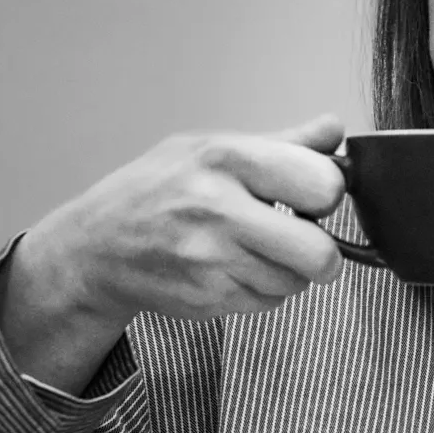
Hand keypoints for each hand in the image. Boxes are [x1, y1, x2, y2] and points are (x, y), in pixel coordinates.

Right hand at [0, 115, 349, 391]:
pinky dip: (262, 291)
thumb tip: (334, 130)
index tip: (313, 197)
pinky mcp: (209, 298)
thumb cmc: (158, 189)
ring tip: (253, 251)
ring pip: (295, 282)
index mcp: (225, 157)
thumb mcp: (210, 147)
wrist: (99, 245)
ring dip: (287, 272)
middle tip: (307, 244)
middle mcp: (218, 208)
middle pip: (319, 253)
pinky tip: (232, 269)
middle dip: (323, 253)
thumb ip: (280, 145)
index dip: (328, 195)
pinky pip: (268, 302)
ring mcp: (212, 259)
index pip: (320, 183)